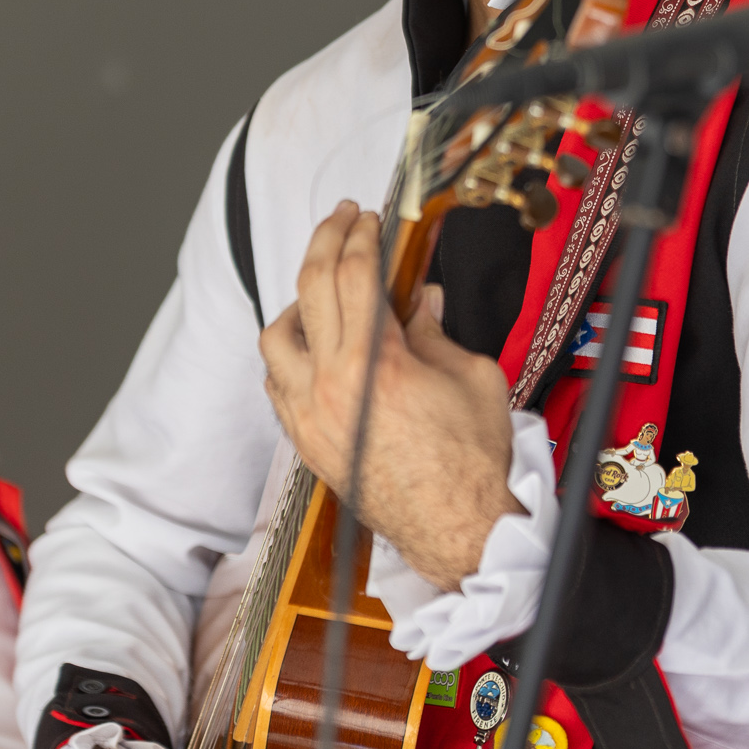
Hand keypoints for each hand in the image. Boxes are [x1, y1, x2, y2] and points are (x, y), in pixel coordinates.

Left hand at [259, 201, 522, 589]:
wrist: (456, 529)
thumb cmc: (472, 462)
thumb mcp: (472, 375)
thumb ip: (435, 331)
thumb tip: (418, 301)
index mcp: (377, 362)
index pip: (354, 273)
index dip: (360, 235)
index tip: (367, 218)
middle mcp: (333, 385)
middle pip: (311, 288)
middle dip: (326, 242)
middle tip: (341, 221)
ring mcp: (311, 415)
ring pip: (276, 336)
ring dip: (296, 301)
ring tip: (322, 289)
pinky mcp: (306, 441)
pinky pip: (277, 383)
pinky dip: (289, 354)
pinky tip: (313, 347)